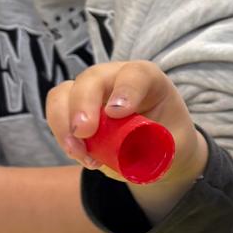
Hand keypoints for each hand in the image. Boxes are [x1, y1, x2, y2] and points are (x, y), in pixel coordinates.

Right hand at [46, 62, 207, 196]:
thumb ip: (158, 150)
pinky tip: (80, 155)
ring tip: (78, 152)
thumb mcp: (175, 147)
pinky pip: (56, 113)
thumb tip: (127, 157)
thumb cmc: (170, 141)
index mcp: (148, 80)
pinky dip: (61, 135)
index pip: (136, 74)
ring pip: (64, 93)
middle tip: (84, 133)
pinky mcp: (75, 108)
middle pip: (92, 78)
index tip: (117, 113)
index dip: (125, 90)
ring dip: (63, 122)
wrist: (159, 149)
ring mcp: (92, 91)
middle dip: (83, 104)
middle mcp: (116, 78)